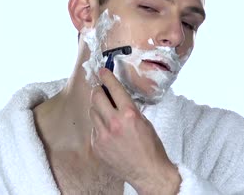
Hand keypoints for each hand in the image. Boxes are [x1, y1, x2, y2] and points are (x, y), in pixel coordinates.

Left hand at [89, 68, 180, 193]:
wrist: (148, 173)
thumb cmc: (151, 147)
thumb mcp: (144, 121)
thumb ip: (128, 108)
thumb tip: (116, 97)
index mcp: (129, 114)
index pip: (114, 88)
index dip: (107, 77)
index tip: (103, 71)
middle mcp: (114, 123)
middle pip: (96, 97)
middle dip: (98, 91)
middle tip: (102, 91)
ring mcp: (103, 136)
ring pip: (92, 112)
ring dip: (98, 109)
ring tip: (108, 114)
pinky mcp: (97, 146)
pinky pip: (93, 129)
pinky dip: (99, 126)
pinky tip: (109, 132)